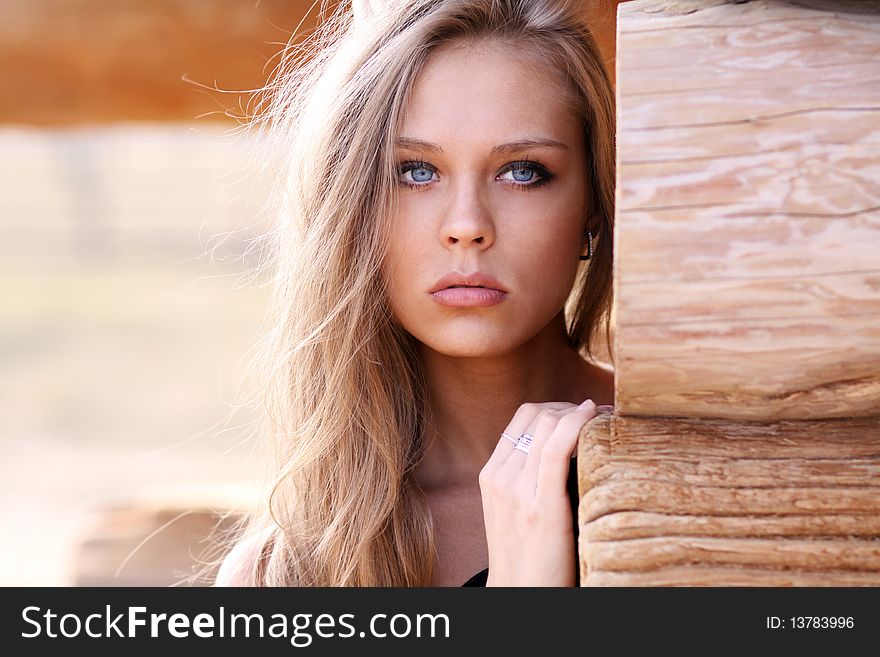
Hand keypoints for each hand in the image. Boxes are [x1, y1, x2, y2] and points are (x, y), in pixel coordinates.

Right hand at [478, 399, 598, 585]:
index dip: (556, 407)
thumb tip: (567, 450)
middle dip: (571, 406)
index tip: (582, 412)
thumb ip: (529, 479)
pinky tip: (596, 418)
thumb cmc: (528, 556)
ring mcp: (517, 490)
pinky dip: (577, 424)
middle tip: (600, 413)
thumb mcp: (515, 510)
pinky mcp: (541, 507)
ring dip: (581, 413)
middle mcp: (500, 477)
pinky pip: (557, 448)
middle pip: (536, 415)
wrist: (519, 596)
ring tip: (607, 417)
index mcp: (491, 474)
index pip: (523, 417)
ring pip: (547, 424)